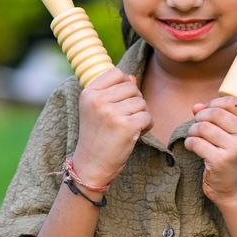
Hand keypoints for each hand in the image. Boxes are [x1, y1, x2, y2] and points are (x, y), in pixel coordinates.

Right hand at [72, 69, 152, 186]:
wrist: (92, 164)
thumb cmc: (96, 136)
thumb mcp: (97, 110)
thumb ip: (113, 91)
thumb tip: (132, 77)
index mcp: (88, 93)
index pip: (117, 73)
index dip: (125, 85)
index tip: (121, 102)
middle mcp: (98, 100)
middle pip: (132, 87)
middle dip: (135, 102)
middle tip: (127, 117)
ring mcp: (112, 113)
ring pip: (141, 102)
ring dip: (141, 115)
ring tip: (129, 127)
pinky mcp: (126, 126)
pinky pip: (148, 116)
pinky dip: (147, 126)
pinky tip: (136, 134)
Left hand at [184, 96, 236, 204]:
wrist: (234, 188)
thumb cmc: (230, 157)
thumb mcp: (230, 134)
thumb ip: (215, 116)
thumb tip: (196, 106)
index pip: (231, 101)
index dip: (213, 103)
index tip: (207, 114)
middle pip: (215, 113)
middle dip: (200, 117)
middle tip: (197, 128)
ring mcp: (235, 149)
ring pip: (203, 127)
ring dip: (192, 130)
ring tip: (194, 138)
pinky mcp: (220, 161)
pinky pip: (196, 142)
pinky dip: (189, 143)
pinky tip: (192, 147)